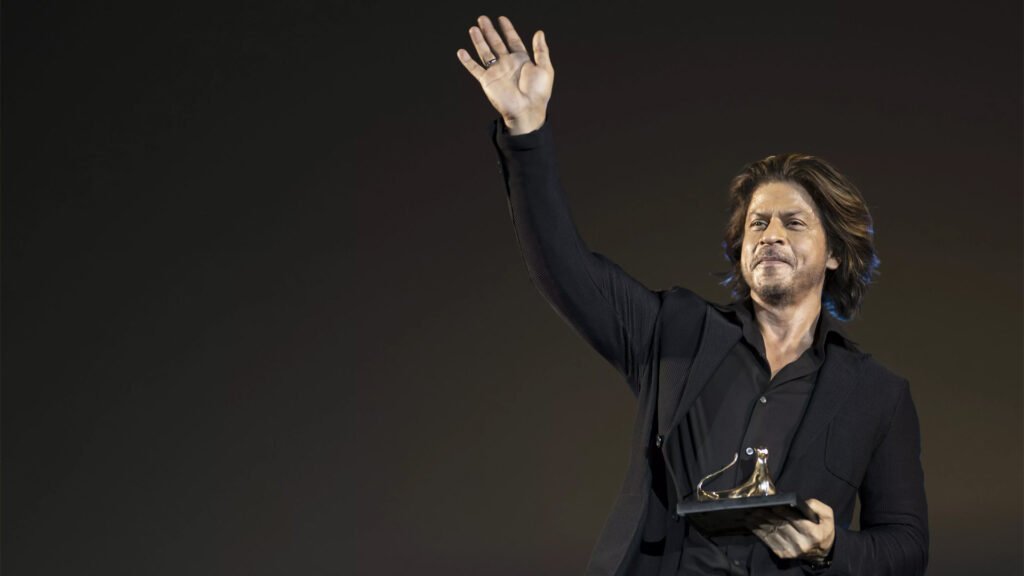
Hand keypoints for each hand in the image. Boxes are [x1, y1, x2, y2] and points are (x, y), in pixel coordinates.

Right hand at [456, 15, 553, 134]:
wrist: (527, 110)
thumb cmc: (538, 93)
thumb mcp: (545, 68)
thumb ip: (541, 50)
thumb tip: (539, 32)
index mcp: (521, 60)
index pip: (513, 40)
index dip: (508, 29)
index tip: (502, 19)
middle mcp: (507, 64)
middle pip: (496, 43)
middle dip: (489, 31)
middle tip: (482, 18)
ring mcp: (496, 72)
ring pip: (485, 52)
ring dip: (479, 40)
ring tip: (473, 28)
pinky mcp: (487, 81)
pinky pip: (475, 68)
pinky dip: (467, 61)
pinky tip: (461, 52)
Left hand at [749, 499, 835, 560]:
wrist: (823, 552)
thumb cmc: (823, 529)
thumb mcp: (827, 516)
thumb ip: (816, 506)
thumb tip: (801, 502)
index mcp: (812, 534)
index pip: (795, 521)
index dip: (783, 512)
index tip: (773, 504)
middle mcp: (801, 544)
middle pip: (781, 525)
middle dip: (767, 515)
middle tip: (755, 506)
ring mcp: (791, 550)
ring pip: (772, 533)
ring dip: (759, 522)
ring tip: (750, 512)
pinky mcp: (783, 554)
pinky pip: (768, 541)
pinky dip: (758, 531)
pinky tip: (751, 523)